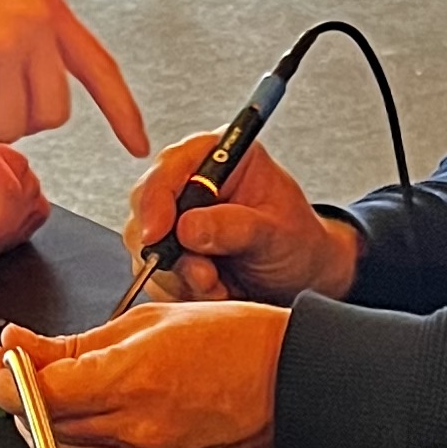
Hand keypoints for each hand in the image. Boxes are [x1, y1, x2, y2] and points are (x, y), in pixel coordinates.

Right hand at [0, 0, 144, 155]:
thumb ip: (19, 52)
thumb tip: (29, 118)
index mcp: (44, 5)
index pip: (99, 67)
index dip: (121, 112)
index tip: (137, 143)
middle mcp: (34, 20)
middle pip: (50, 116)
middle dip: (9, 120)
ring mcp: (3, 40)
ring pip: (7, 128)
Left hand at [0, 306, 287, 447]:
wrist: (293, 380)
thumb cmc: (238, 340)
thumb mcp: (146, 320)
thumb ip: (73, 342)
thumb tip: (19, 346)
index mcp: (127, 381)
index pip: (30, 394)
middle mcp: (131, 428)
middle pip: (35, 426)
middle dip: (12, 393)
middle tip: (12, 362)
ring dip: (38, 418)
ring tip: (46, 383)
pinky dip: (75, 434)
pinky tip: (85, 405)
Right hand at [123, 133, 359, 307]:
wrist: (301, 278)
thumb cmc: (297, 242)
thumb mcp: (276, 233)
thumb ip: (235, 228)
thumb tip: (187, 228)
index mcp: (218, 156)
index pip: (170, 166)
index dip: (157, 199)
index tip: (158, 235)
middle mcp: (190, 182)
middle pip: (145, 206)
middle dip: (171, 250)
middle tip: (206, 276)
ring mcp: (175, 218)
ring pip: (146, 247)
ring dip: (181, 276)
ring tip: (222, 284)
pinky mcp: (169, 251)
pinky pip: (154, 275)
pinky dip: (181, 291)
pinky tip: (215, 289)